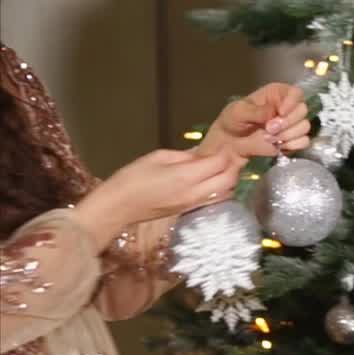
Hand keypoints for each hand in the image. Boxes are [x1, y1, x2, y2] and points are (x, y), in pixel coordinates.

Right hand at [74, 149, 242, 249]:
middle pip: (229, 179)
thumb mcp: (157, 157)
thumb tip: (202, 153)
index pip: (219, 163)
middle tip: (226, 155)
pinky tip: (212, 179)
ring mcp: (195, 204)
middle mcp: (196, 192)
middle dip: (232, 166)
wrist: (118, 207)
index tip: (224, 144)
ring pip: (226, 191)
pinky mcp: (192, 210)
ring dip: (228, 179)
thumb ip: (184, 155)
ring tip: (220, 167)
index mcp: (186, 176)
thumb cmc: (132, 178)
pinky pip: (215, 198)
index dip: (225, 152)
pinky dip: (220, 188)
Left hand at [199, 83, 309, 159]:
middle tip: (268, 129)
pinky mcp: (292, 141)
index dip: (292, 102)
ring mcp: (291, 125)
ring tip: (269, 138)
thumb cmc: (232, 122)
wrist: (229, 145)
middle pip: (302, 110)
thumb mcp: (239, 111)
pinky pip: (304, 142)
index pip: (296, 93)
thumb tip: (274, 112)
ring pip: (304, 127)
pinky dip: (292, 145)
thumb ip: (257, 110)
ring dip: (287, 135)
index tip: (280, 113)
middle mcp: (287, 108)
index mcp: (276, 94)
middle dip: (287, 122)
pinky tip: (279, 146)